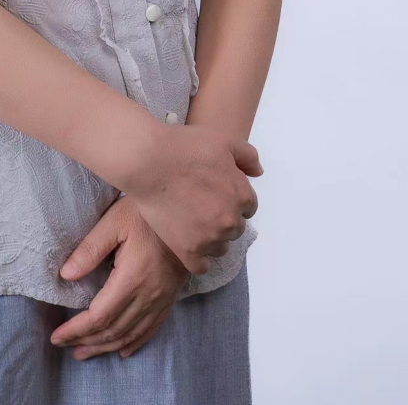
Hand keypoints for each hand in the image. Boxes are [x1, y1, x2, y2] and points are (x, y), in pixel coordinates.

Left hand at [50, 195, 191, 359]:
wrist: (186, 211)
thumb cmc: (145, 212)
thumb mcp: (114, 221)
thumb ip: (90, 249)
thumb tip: (65, 275)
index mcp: (132, 278)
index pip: (99, 315)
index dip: (76, 330)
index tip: (57, 337)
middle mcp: (148, 295)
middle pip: (114, 330)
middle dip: (87, 342)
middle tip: (65, 347)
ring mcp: (162, 299)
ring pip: (131, 333)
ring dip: (107, 347)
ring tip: (85, 353)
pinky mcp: (170, 297)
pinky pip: (151, 328)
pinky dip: (135, 342)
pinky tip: (123, 350)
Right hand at [123, 124, 262, 275]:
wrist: (150, 162)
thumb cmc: (186, 147)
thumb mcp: (224, 140)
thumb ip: (248, 156)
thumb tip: (258, 173)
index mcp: (241, 196)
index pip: (248, 206)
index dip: (232, 198)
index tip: (216, 193)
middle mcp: (230, 221)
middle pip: (235, 228)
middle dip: (223, 218)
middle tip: (202, 205)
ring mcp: (209, 238)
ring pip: (220, 247)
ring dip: (212, 238)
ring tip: (193, 223)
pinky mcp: (187, 250)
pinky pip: (201, 266)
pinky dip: (198, 259)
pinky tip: (189, 246)